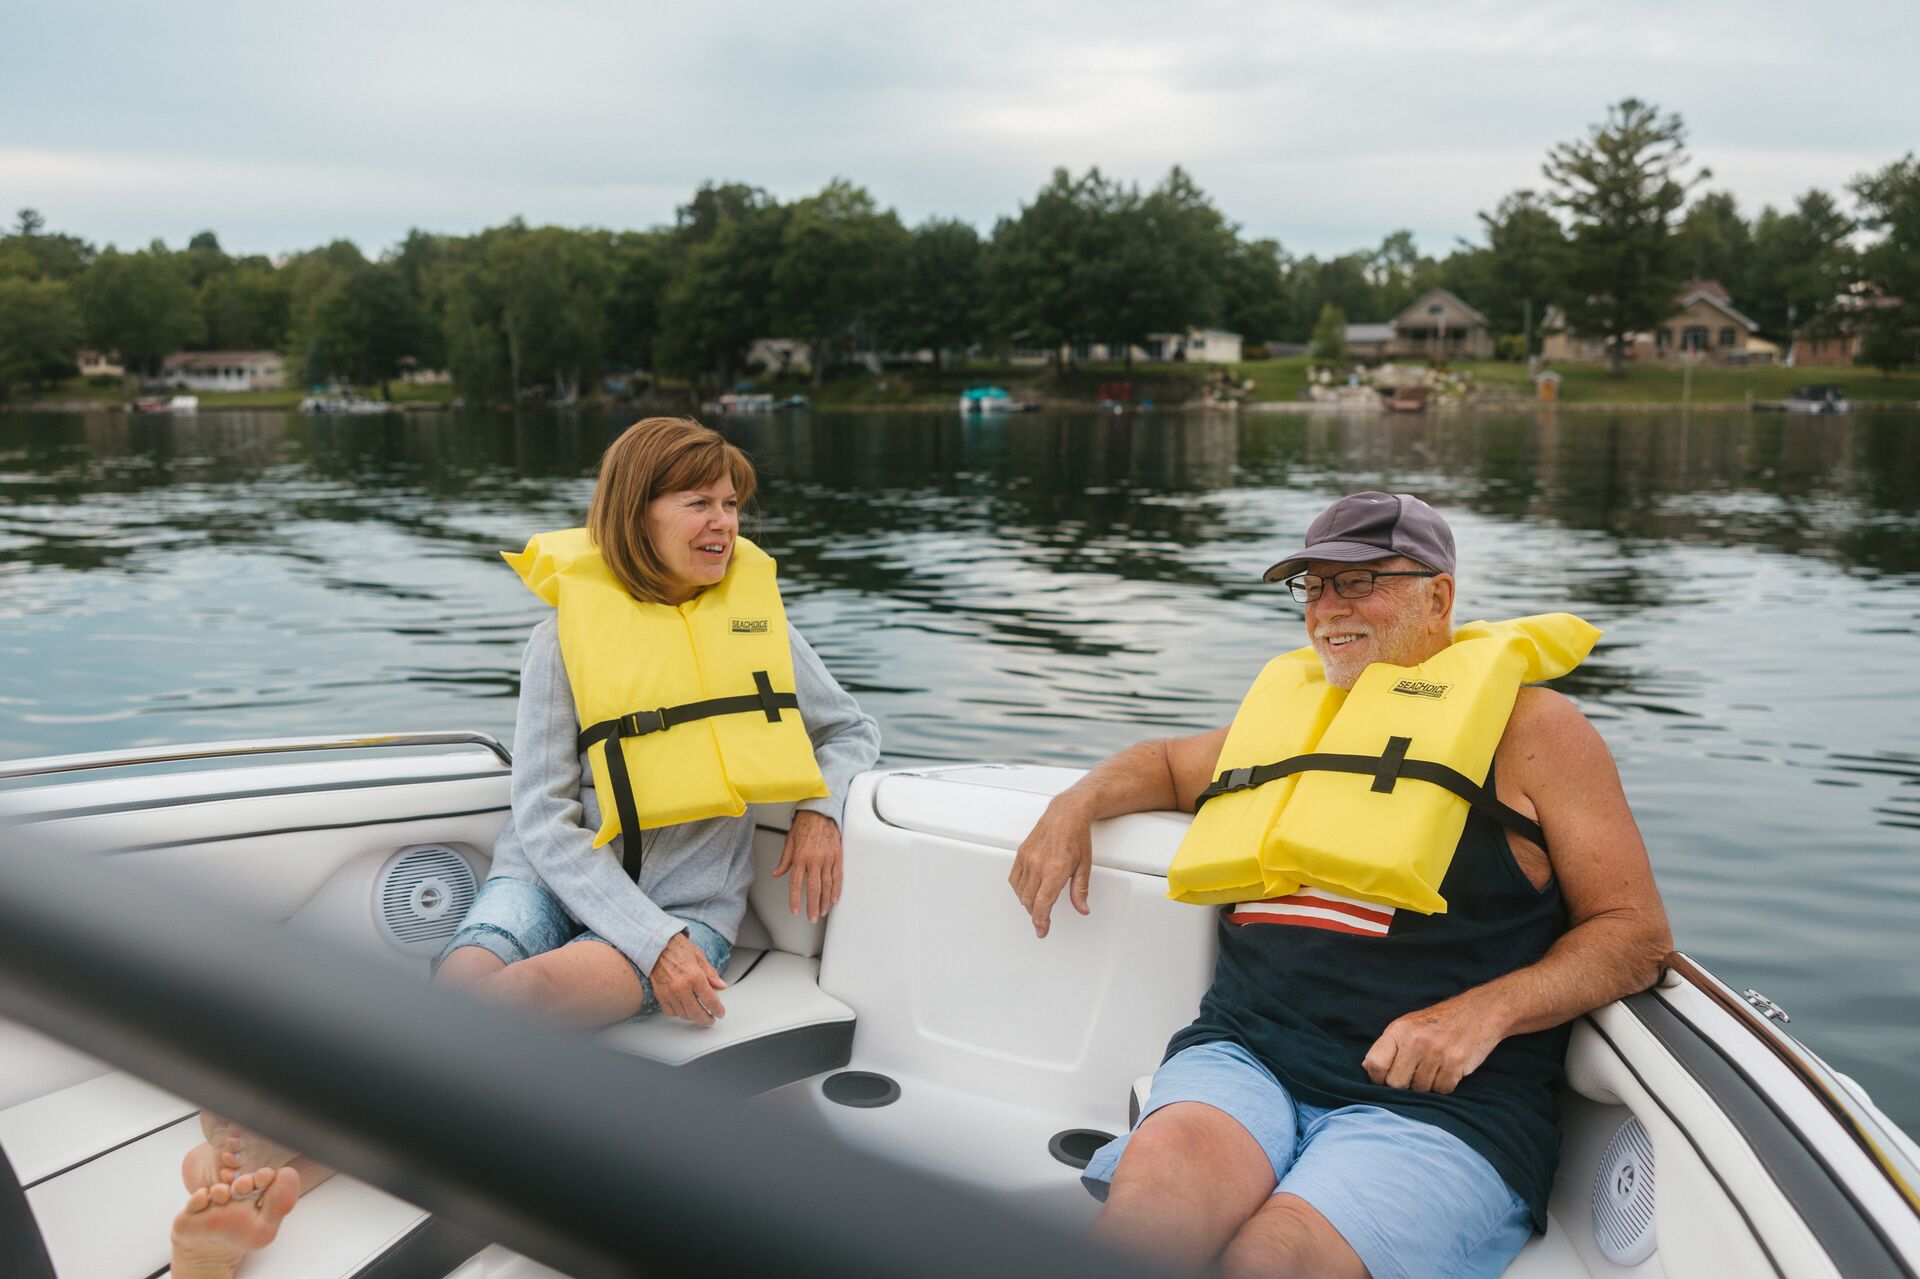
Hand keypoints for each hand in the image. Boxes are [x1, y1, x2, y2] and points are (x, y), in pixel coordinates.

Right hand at [649, 932, 727, 1026]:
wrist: (656, 945)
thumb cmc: (677, 948)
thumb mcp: (699, 957)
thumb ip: (711, 974)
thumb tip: (721, 986)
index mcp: (695, 976)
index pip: (710, 1001)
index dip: (718, 1010)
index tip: (720, 1012)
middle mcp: (682, 987)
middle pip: (697, 1013)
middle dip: (707, 1019)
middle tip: (711, 1019)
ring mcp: (670, 993)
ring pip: (684, 1015)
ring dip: (693, 1018)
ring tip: (699, 1015)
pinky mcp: (660, 995)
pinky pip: (670, 1012)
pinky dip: (678, 1013)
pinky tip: (684, 1010)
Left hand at [772, 810, 841, 922]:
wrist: (819, 813)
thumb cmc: (804, 826)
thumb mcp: (789, 843)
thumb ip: (784, 861)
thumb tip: (777, 874)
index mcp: (799, 858)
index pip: (796, 884)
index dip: (795, 900)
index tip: (796, 911)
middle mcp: (813, 860)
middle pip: (814, 889)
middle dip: (812, 906)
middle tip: (812, 917)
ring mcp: (827, 859)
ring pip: (827, 885)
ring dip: (824, 901)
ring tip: (822, 911)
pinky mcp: (837, 856)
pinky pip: (838, 876)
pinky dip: (836, 889)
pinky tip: (834, 898)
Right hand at [1009, 795, 1092, 938]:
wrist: (1066, 813)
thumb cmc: (1077, 836)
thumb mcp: (1085, 866)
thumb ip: (1080, 890)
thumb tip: (1082, 908)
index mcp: (1055, 870)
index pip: (1043, 903)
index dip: (1041, 921)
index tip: (1042, 930)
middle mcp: (1038, 865)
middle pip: (1030, 901)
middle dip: (1036, 915)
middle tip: (1043, 921)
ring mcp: (1027, 858)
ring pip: (1020, 891)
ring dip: (1028, 903)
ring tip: (1037, 906)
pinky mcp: (1021, 853)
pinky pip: (1014, 878)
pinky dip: (1019, 889)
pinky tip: (1027, 891)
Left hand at [1361, 993, 1506, 1093]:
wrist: (1479, 1013)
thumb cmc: (1439, 1022)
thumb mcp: (1408, 1025)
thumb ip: (1388, 1046)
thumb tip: (1367, 1068)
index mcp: (1399, 1030)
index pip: (1375, 1064)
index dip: (1378, 1078)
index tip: (1385, 1079)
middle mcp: (1415, 1040)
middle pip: (1396, 1083)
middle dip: (1404, 1085)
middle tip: (1415, 1074)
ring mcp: (1436, 1052)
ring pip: (1420, 1090)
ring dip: (1426, 1085)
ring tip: (1434, 1067)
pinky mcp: (1456, 1063)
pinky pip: (1442, 1090)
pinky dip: (1444, 1085)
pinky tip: (1448, 1070)